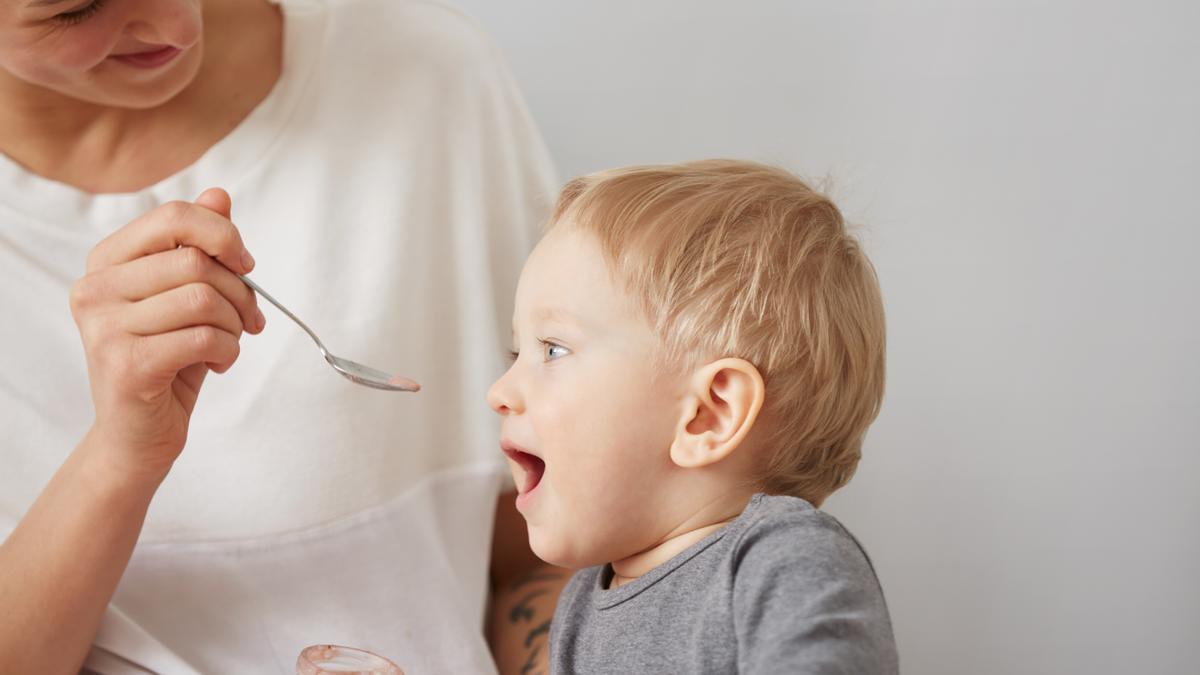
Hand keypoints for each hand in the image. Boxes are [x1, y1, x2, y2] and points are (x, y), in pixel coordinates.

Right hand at [69, 188, 263, 483]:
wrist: (138, 434)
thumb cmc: (167, 359)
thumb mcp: (186, 296)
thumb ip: (199, 245)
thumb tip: (219, 195)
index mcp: (107, 261)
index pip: (174, 216)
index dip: (224, 235)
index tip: (246, 265)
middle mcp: (94, 288)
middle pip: (195, 261)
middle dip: (241, 291)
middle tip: (248, 321)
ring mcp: (104, 327)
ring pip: (203, 299)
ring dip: (235, 326)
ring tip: (227, 344)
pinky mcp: (126, 364)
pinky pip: (204, 338)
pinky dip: (228, 352)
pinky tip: (217, 364)